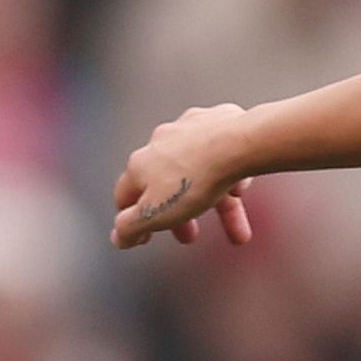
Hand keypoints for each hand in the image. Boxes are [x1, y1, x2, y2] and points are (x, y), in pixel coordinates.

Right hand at [110, 106, 259, 248]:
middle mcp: (161, 143)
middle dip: (178, 215)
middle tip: (189, 237)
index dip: (131, 218)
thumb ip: (132, 226)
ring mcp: (189, 131)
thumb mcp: (156, 213)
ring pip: (200, 174)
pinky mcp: (218, 122)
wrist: (237, 143)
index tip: (142, 236)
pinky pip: (222, 156)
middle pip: (166, 185)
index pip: (125, 194)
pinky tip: (242, 189)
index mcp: (141, 164)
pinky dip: (230, 176)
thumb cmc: (195, 178)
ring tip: (236, 233)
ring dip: (215, 204)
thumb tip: (118, 238)